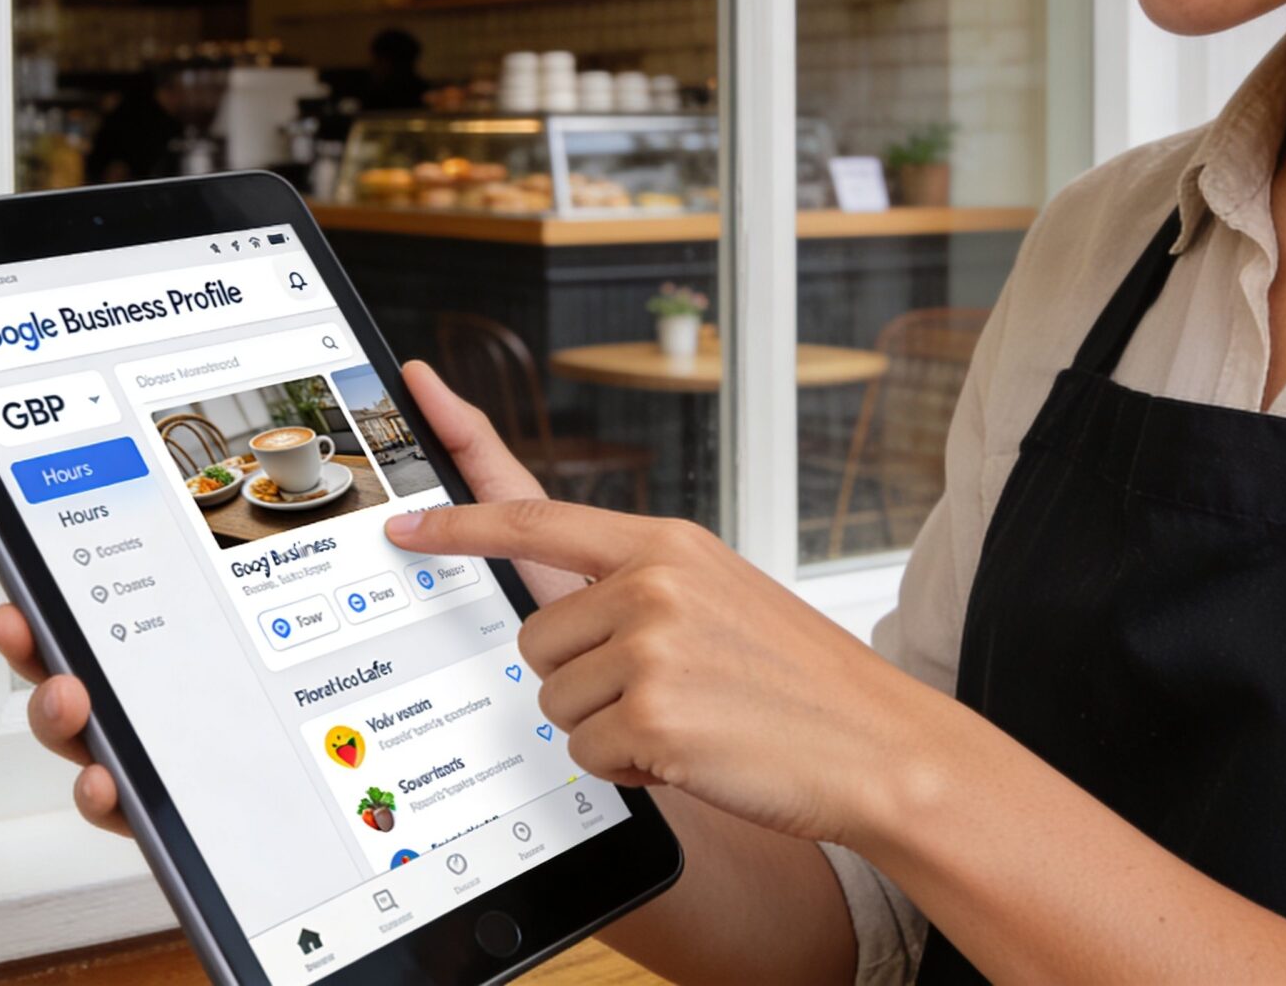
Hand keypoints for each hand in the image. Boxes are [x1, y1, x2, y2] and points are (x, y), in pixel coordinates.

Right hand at [0, 359, 586, 834]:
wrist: (593, 755)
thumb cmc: (534, 649)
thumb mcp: (505, 541)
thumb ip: (463, 459)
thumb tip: (413, 376)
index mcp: (285, 612)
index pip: (174, 587)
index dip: (101, 570)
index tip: (47, 554)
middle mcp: (250, 682)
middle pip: (121, 660)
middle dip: (50, 640)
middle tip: (29, 622)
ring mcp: (249, 751)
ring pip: (125, 737)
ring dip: (69, 718)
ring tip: (69, 696)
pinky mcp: (266, 817)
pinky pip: (172, 816)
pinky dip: (124, 799)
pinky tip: (114, 781)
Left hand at [381, 500, 946, 847]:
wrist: (880, 745)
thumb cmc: (802, 682)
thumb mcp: (721, 597)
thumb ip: (639, 586)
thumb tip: (556, 609)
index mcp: (667, 544)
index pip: (534, 518)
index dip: (458, 519)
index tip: (405, 521)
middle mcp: (653, 583)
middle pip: (535, 638)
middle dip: (579, 678)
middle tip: (662, 691)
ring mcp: (651, 646)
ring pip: (553, 699)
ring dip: (606, 726)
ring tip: (688, 718)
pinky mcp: (652, 714)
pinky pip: (585, 752)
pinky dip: (629, 766)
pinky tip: (692, 751)